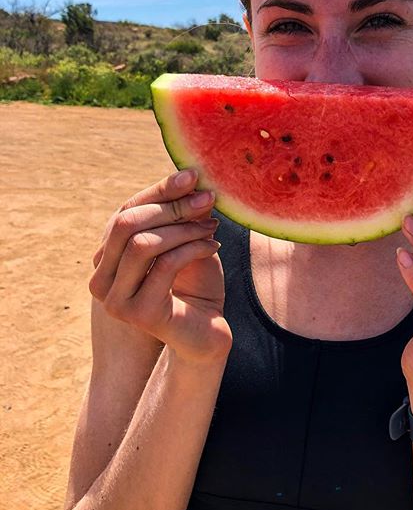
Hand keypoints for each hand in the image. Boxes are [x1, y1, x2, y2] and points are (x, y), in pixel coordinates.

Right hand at [90, 169, 231, 365]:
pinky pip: (165, 265)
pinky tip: (213, 247)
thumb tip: (190, 179)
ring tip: (212, 228)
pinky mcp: (139, 314)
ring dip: (184, 229)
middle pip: (125, 224)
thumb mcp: (186, 242)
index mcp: (107, 258)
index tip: (192, 175)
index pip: (124, 211)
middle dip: (170, 207)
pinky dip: (193, 249)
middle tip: (207, 200)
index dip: (157, 191)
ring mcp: (116, 300)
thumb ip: (180, 217)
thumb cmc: (196, 286)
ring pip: (143, 244)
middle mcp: (101, 279)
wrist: (207, 334)